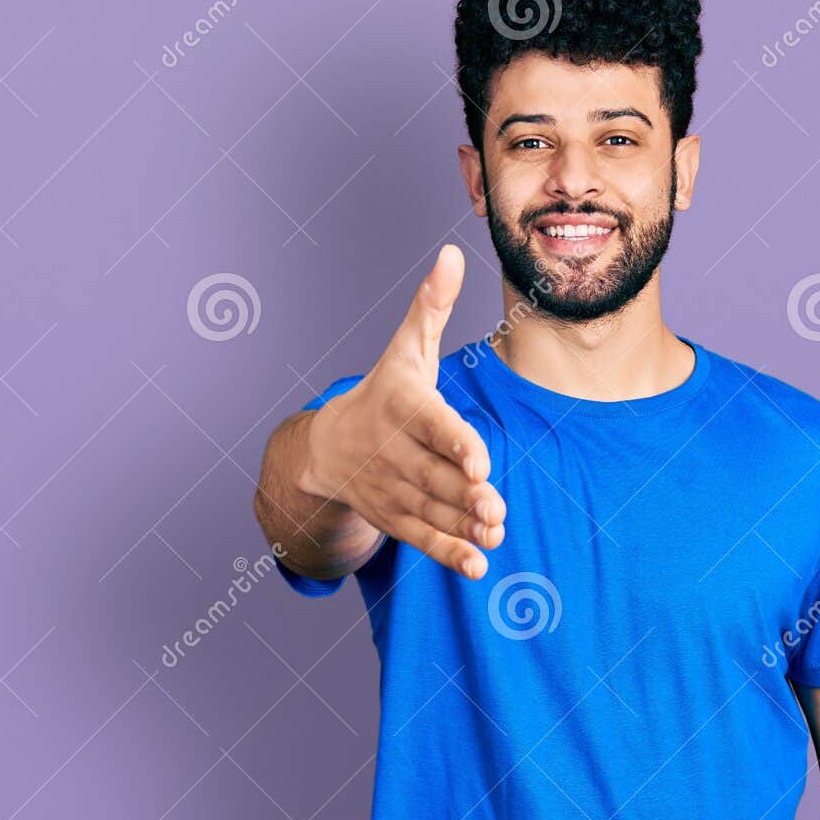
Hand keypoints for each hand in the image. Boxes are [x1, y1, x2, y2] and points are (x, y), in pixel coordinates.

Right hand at [302, 244, 504, 578]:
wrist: (324, 449)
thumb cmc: (382, 392)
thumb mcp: (404, 349)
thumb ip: (431, 306)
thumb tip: (452, 253)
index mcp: (402, 407)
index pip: (431, 425)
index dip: (454, 443)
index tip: (479, 460)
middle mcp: (394, 451)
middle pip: (434, 475)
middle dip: (464, 493)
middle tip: (495, 506)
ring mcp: (394, 489)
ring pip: (431, 510)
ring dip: (462, 526)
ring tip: (494, 533)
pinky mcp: (396, 518)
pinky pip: (422, 538)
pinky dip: (449, 554)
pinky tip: (478, 565)